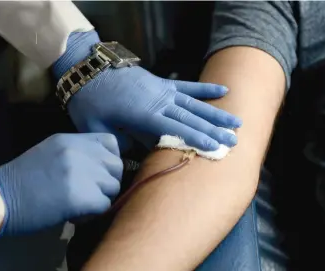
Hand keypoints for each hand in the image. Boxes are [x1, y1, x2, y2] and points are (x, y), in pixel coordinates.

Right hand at [0, 133, 122, 235]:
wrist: (0, 199)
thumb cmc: (21, 179)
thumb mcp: (51, 152)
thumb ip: (78, 153)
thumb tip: (102, 166)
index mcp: (71, 140)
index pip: (111, 142)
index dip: (110, 159)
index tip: (100, 172)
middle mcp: (79, 151)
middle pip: (117, 165)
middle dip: (108, 181)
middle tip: (90, 192)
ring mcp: (81, 172)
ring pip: (113, 186)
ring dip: (101, 198)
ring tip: (81, 203)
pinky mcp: (81, 196)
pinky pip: (105, 204)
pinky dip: (94, 213)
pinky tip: (76, 214)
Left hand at [53, 31, 241, 150]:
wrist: (88, 69)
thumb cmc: (90, 101)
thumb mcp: (96, 127)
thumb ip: (119, 142)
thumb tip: (136, 153)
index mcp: (143, 114)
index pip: (175, 129)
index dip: (196, 138)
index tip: (216, 147)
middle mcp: (159, 101)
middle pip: (191, 118)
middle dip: (214, 130)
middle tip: (234, 140)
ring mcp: (163, 90)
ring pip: (194, 104)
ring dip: (216, 113)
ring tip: (236, 122)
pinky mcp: (162, 83)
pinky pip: (187, 86)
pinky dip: (204, 89)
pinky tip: (222, 91)